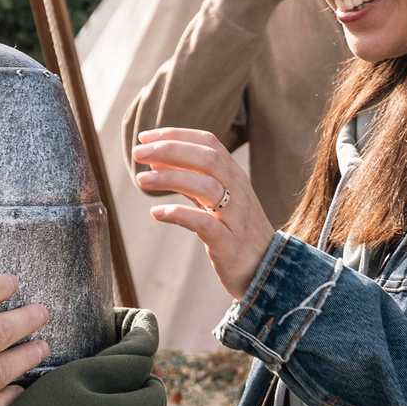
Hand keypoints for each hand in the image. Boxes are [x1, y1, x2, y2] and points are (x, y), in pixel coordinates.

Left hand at [133, 127, 275, 297]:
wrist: (268, 270)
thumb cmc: (235, 231)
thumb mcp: (216, 200)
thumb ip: (190, 180)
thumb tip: (156, 160)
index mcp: (234, 176)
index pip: (209, 143)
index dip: (177, 135)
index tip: (145, 136)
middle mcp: (239, 191)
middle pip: (208, 158)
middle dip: (171, 150)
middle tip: (138, 153)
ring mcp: (236, 217)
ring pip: (207, 186)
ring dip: (171, 178)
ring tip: (142, 180)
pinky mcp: (230, 243)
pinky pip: (205, 224)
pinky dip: (179, 214)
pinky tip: (156, 212)